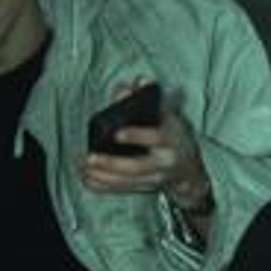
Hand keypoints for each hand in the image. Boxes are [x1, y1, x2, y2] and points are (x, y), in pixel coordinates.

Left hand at [79, 78, 211, 217]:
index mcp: (170, 139)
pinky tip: (86, 179)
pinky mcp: (144, 188)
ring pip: (127, 182)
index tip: (117, 134)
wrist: (187, 170)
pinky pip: (121, 189)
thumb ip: (149, 97)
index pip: (156, 137)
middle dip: (112, 163)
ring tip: (82, 167)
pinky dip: (103, 186)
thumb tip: (139, 80)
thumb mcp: (167, 115)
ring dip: (102, 176)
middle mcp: (164, 161)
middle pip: (137, 167)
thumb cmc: (172, 136)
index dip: (137, 135)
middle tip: (90, 158)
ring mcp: (154, 178)